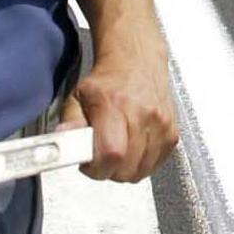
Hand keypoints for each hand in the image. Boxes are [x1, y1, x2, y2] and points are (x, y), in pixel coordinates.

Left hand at [58, 38, 177, 182]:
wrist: (138, 62)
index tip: (88, 164)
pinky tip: (132, 150)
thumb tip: (61, 142)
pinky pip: (155, 165)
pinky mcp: (172, 133)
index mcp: (114, 104)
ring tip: (116, 151)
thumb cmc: (106, 81)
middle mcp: (142, 114)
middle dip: (109, 171)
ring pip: (141, 171)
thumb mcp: (78, 96)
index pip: (111, 153)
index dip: (97, 168)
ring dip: (125, 170)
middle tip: (100, 157)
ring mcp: (161, 124)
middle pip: (126, 169)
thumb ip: (70, 122)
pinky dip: (141, 165)